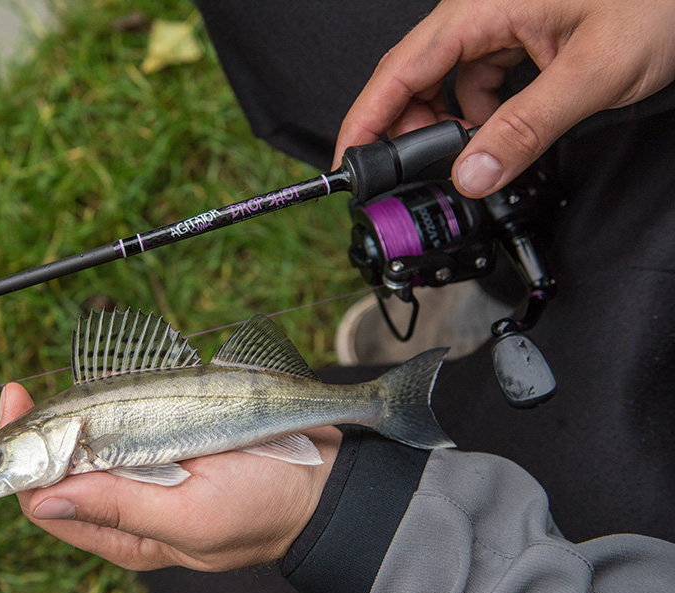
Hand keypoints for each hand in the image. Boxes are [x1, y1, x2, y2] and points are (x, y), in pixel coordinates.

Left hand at [0, 383, 339, 571]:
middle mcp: (127, 505)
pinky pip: (123, 421)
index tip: (12, 401)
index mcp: (126, 536)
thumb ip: (119, 510)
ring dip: (75, 412)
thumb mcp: (191, 517)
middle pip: (60, 467)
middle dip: (42, 428)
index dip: (19, 457)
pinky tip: (112, 390)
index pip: (47, 501)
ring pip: (88, 440)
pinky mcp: (167, 442)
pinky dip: (111, 401)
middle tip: (30, 391)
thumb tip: (42, 501)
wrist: (323, 480)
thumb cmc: (263, 507)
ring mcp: (147, 471)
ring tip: (78, 393)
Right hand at [333, 0, 674, 196]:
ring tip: (460, 157)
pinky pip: (476, 78)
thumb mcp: (593, 72)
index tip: (347, 163)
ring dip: (442, 123)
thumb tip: (472, 174)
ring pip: (444, 79)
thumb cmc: (661, 0)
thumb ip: (527, 128)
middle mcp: (481, 10)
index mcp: (483, 7)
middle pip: (413, 75)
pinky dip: (475, 113)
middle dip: (405, 129)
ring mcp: (498, 20)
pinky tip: (493, 133)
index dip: (366, 119)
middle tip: (408, 176)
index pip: (400, 68)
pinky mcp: (517, 33)